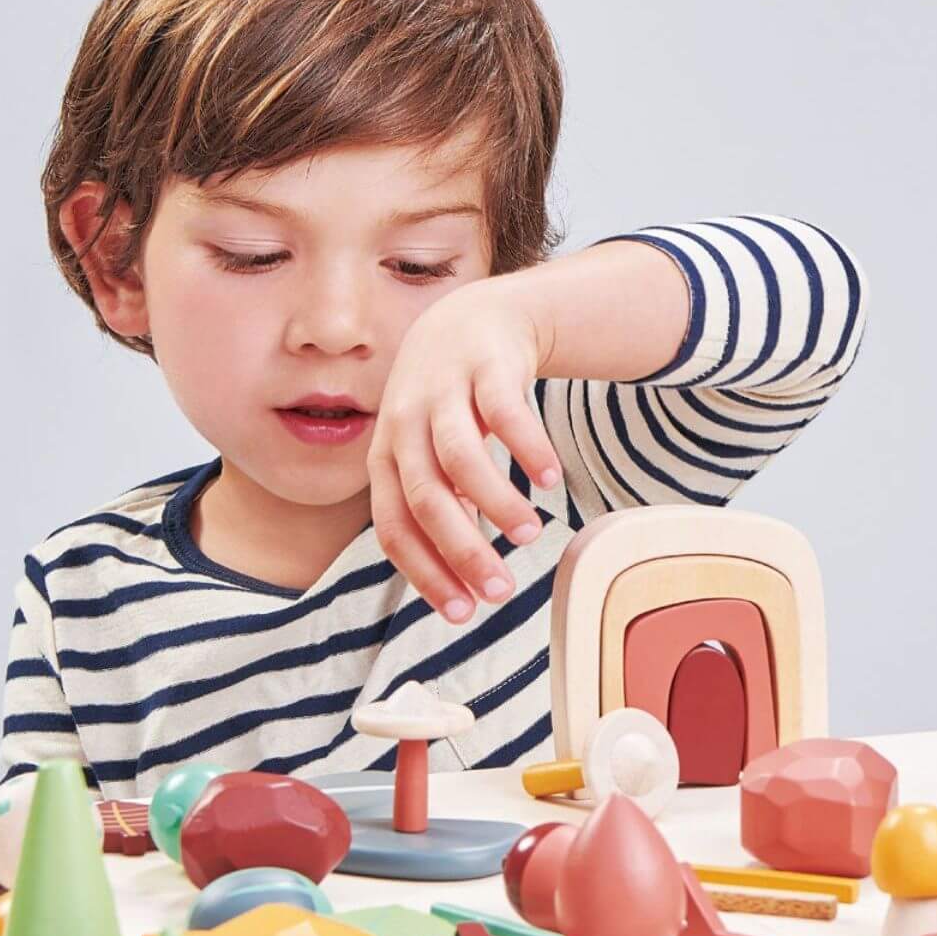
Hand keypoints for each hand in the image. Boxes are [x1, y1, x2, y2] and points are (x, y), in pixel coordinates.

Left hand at [368, 279, 562, 621]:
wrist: (470, 321)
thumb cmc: (449, 407)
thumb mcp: (431, 457)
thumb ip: (443, 509)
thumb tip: (463, 576)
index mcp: (386, 458)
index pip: (394, 527)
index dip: (426, 573)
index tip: (463, 614)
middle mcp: (404, 426)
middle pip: (426, 499)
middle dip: (464, 552)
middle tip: (502, 593)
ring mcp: (442, 392)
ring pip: (460, 458)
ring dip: (496, 503)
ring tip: (530, 536)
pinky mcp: (483, 365)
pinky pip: (505, 411)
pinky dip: (528, 448)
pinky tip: (550, 480)